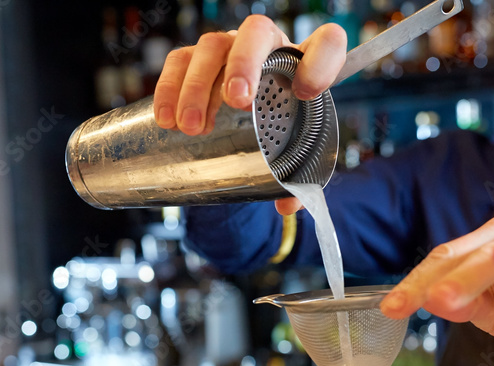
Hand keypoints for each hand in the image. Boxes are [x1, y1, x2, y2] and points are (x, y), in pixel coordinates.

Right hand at [152, 16, 346, 214]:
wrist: (253, 115)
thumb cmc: (278, 128)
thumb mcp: (294, 151)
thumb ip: (297, 178)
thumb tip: (287, 203)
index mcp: (303, 63)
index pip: (326, 43)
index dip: (322, 60)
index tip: (308, 91)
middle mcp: (268, 46)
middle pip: (257, 33)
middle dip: (245, 64)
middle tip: (235, 101)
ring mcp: (229, 47)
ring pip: (212, 47)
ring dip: (198, 85)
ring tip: (192, 126)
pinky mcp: (197, 58)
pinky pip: (180, 60)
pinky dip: (169, 87)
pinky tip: (167, 119)